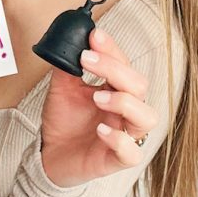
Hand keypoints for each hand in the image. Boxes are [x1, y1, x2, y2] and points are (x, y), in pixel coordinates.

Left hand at [39, 27, 157, 187]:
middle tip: (88, 61)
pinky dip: (119, 139)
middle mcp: (125, 111)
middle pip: (140, 86)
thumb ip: (67, 66)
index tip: (94, 36)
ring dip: (124, 102)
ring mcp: (124, 135)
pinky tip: (100, 130)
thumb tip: (67, 40)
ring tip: (97, 98)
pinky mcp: (115, 160)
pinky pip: (132, 153)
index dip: (112, 49)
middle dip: (116, 70)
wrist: (49, 155)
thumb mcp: (62, 88)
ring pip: (148, 117)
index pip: (124, 64)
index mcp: (116, 90)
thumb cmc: (63, 122)